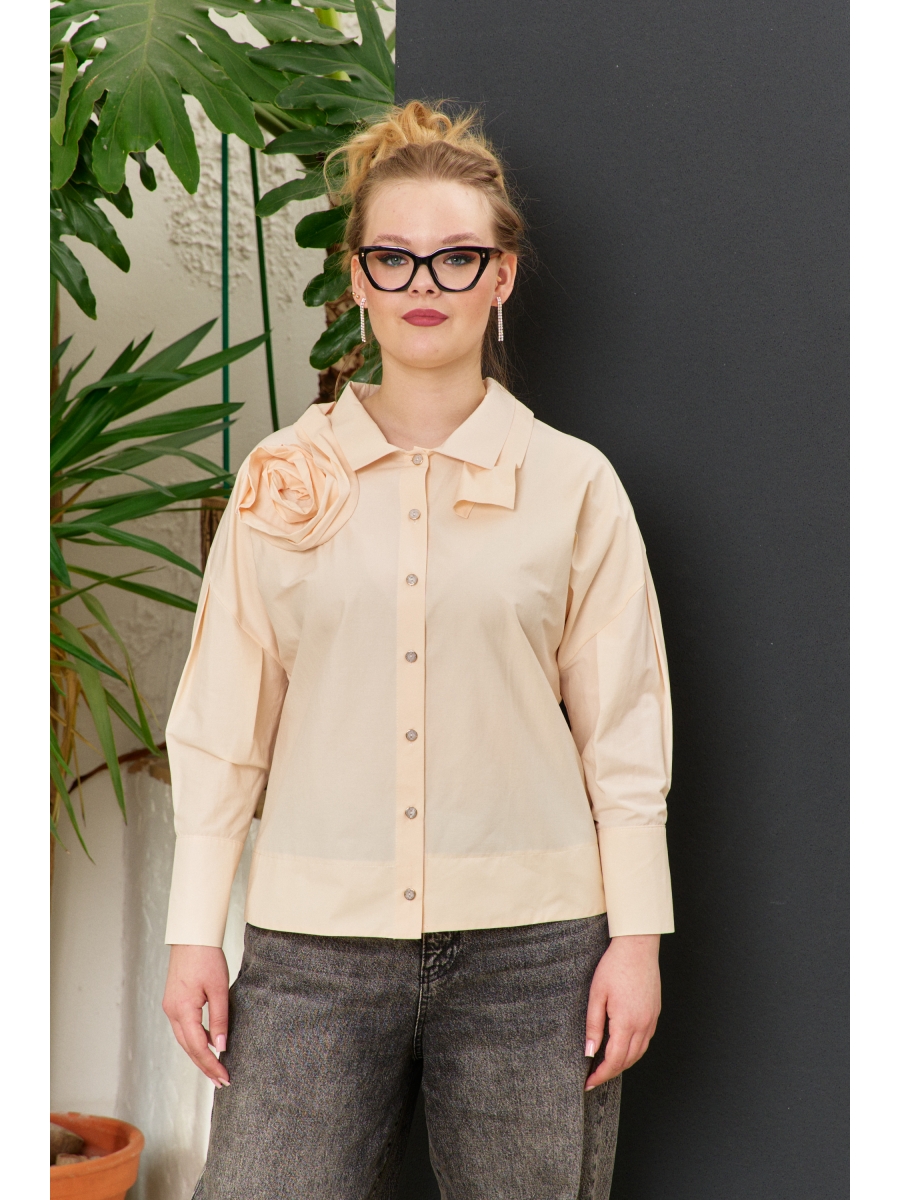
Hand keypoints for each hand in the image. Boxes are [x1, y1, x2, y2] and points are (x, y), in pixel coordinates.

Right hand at [162, 944, 230, 1087]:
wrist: (192, 937)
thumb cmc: (207, 958)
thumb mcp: (219, 988)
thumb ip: (220, 1019)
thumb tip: (221, 1047)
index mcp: (182, 1010)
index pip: (197, 1047)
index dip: (211, 1065)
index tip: (225, 1078)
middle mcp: (172, 1012)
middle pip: (188, 1048)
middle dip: (205, 1066)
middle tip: (222, 1081)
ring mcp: (170, 1007)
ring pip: (184, 1040)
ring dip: (199, 1054)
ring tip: (216, 1068)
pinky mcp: (173, 1002)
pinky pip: (184, 1028)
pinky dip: (195, 1039)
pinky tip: (209, 1043)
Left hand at [584, 933, 660, 1088]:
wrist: (637, 947)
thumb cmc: (614, 966)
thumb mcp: (596, 995)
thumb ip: (593, 1025)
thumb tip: (589, 1052)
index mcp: (626, 1022)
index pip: (614, 1060)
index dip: (600, 1075)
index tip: (588, 1083)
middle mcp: (642, 1025)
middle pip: (627, 1061)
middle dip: (610, 1072)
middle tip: (593, 1077)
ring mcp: (651, 1020)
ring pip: (638, 1053)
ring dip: (622, 1063)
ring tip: (605, 1065)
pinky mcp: (655, 1013)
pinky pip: (645, 1040)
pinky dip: (633, 1050)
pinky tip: (621, 1047)